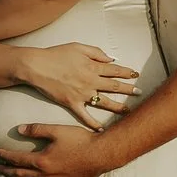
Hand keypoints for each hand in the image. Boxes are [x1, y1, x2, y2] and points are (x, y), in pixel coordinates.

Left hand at [0, 123, 112, 176]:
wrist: (101, 155)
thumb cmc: (80, 140)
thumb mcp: (57, 130)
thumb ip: (37, 130)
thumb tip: (19, 129)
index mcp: (41, 160)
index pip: (17, 159)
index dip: (5, 156)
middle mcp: (45, 174)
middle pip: (20, 174)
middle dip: (7, 171)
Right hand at [12, 44, 136, 126]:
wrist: (37, 67)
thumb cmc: (56, 54)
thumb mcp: (78, 47)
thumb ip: (96, 52)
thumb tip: (111, 58)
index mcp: (93, 66)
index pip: (115, 70)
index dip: (126, 72)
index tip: (135, 75)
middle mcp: (90, 81)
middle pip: (114, 87)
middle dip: (128, 89)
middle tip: (139, 92)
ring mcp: (82, 94)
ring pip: (104, 102)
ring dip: (118, 106)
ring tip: (128, 110)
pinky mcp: (72, 103)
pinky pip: (85, 116)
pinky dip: (94, 123)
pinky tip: (102, 129)